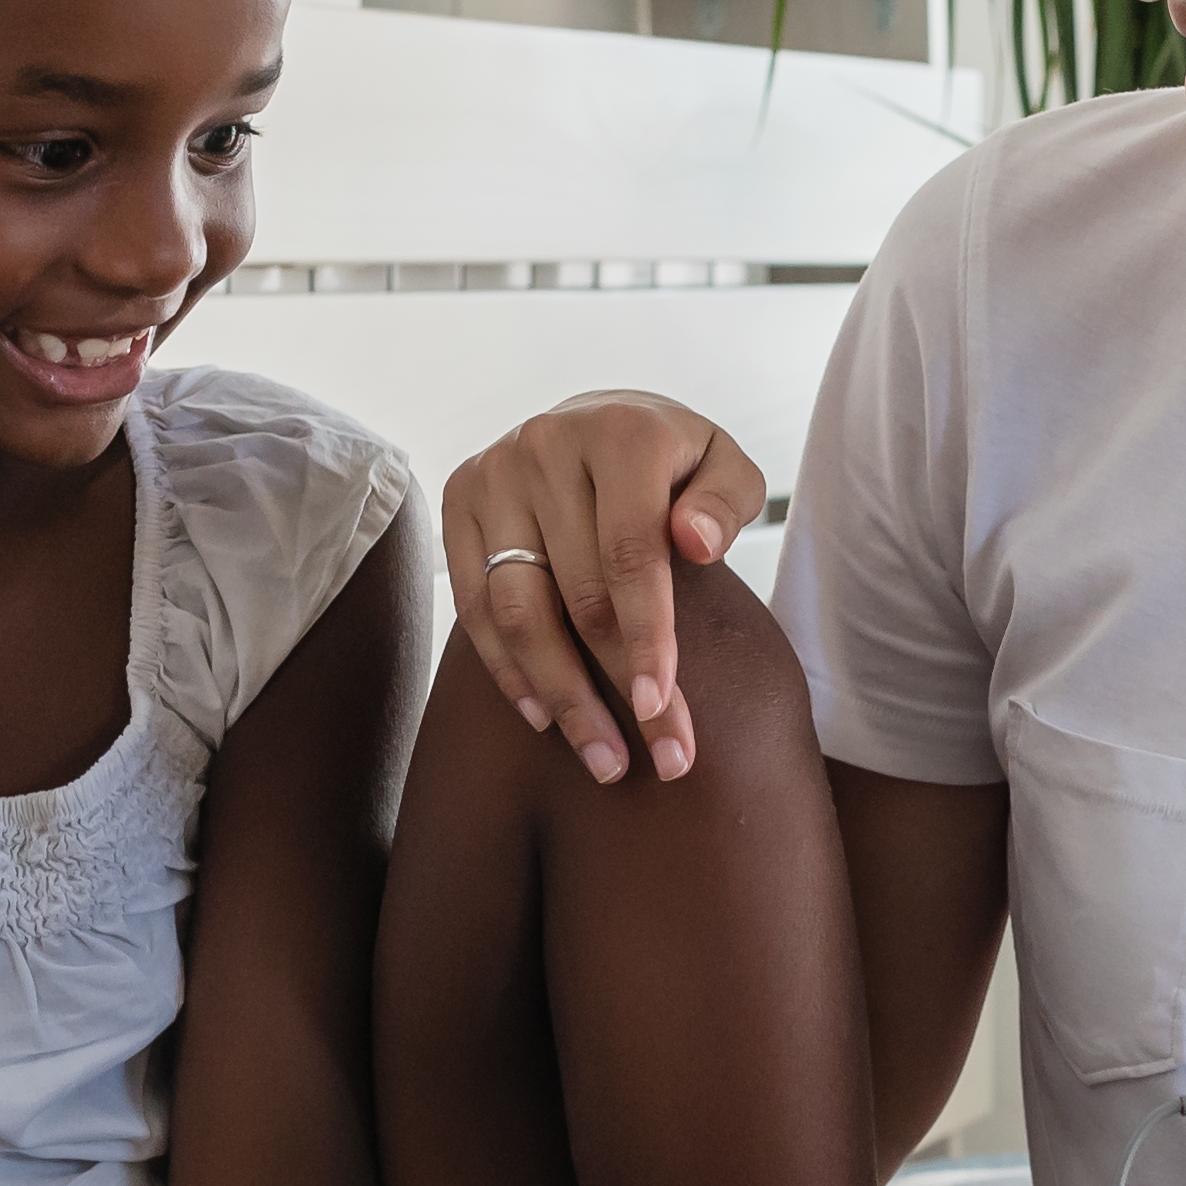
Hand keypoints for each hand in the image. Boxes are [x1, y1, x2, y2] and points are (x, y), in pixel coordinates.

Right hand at [442, 391, 767, 785]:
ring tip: (602, 760)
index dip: (646, 636)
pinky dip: (509, 670)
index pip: (632, 553)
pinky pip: (476, 607)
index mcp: (621, 433)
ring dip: (560, 696)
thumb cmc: (675, 464)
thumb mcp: (724, 465)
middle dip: (615, 689)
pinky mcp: (458, 502)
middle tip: (657, 761)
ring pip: (519, 611)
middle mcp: (546, 446)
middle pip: (578, 594)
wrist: (597, 423)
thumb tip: (696, 542)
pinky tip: (546, 717)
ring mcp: (493, 475)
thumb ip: (727, 501)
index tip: (658, 708)